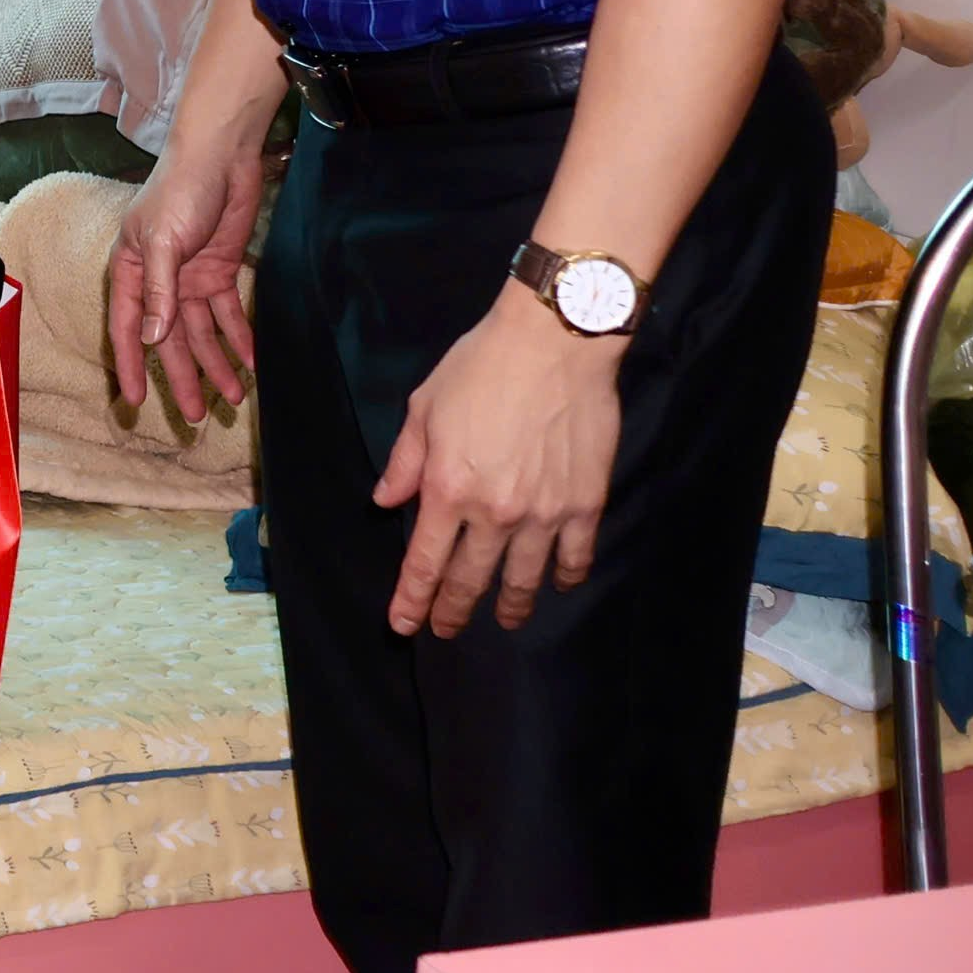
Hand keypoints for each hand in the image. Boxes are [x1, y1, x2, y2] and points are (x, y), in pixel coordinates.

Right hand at [107, 136, 261, 421]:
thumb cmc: (180, 190)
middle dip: (182, 376)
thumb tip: (151, 339)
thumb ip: (158, 292)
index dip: (131, 365)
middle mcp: (159, 281)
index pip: (128, 328)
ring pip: (202, 333)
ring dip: (216, 363)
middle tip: (195, 416)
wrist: (223, 155)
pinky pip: (229, 314)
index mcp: (131, 272)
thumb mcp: (163, 242)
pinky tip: (251, 361)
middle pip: (169, 339)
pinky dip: (240, 337)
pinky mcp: (221, 271)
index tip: (136, 401)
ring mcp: (190, 278)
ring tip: (232, 398)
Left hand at [374, 281, 623, 637]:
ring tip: (506, 620)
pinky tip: (556, 582)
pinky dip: (564, 577)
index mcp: (449, 489)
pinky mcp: (586, 505)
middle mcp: (495, 513)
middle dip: (453, 612)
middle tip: (446, 630)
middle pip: (471, 581)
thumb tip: (386, 502)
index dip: (412, 600)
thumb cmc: (482, 366)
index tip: (404, 625)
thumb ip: (405, 461)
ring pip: (524, 581)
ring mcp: (545, 514)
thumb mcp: (425, 407)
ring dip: (511, 607)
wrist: (555, 342)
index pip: (425, 563)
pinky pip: (575, 558)